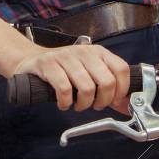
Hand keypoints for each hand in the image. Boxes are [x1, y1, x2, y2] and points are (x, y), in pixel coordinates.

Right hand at [12, 42, 133, 112]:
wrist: (32, 60)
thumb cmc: (64, 70)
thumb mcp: (89, 73)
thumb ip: (108, 88)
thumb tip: (126, 106)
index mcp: (98, 52)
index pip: (121, 69)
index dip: (121, 90)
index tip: (114, 101)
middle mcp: (84, 52)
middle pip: (107, 81)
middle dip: (103, 101)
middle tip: (94, 105)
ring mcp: (66, 57)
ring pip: (87, 87)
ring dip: (83, 104)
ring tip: (77, 105)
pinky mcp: (49, 64)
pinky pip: (64, 89)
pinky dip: (66, 103)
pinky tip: (63, 103)